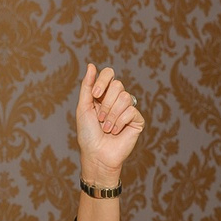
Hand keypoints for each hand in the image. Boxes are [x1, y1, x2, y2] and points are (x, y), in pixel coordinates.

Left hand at [74, 63, 144, 180]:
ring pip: (125, 97)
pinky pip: (131, 111)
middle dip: (105, 103)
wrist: (96, 155)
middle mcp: (117, 99)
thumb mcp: (83, 107)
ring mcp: (128, 109)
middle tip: (99, 118)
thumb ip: (87, 86)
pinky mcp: (137, 120)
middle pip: (118, 85)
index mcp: (104, 94)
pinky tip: (115, 132)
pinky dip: (119, 122)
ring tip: (106, 127)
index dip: (103, 81)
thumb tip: (91, 65)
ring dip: (111, 114)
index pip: (109, 74)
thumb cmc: (88, 134)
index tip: (95, 95)